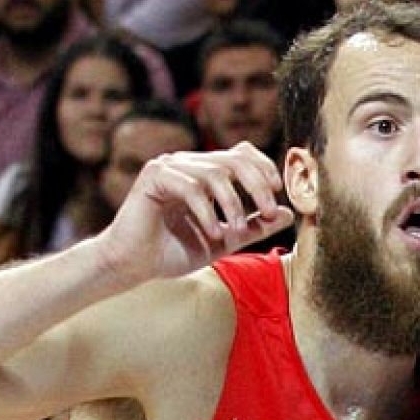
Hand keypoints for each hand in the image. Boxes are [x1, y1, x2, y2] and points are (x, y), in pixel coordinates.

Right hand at [93, 143, 294, 286]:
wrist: (132, 265)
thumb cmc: (174, 252)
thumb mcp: (224, 240)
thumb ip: (254, 226)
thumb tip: (287, 214)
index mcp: (205, 173)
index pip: (241, 153)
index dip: (264, 167)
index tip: (278, 192)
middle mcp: (188, 164)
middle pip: (234, 158)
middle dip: (257, 185)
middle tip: (267, 211)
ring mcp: (169, 167)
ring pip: (215, 172)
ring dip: (232, 204)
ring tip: (235, 232)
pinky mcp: (153, 177)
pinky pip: (190, 187)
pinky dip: (207, 211)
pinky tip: (212, 233)